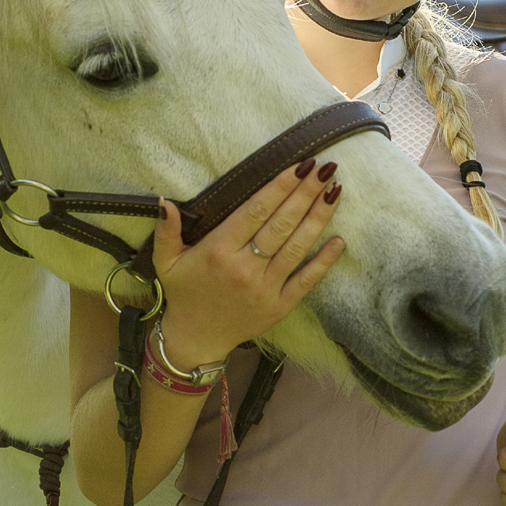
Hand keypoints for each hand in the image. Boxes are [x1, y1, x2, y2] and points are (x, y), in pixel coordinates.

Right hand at [151, 159, 343, 371]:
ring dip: (319, 217)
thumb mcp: (166, 261)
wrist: (197, 339)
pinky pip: (306, 280)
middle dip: (305, 193)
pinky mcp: (280, 306)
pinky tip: (339, 240)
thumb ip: (166, 230)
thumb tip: (165, 200)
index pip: (256, 211)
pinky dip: (324, 261)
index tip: (299, 165)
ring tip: (335, 190)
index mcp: (219, 251)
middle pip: (281, 224)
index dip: (280, 186)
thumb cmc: (184, 293)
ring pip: (297, 247)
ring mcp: (265, 288)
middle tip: (326, 168)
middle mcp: (245, 268)